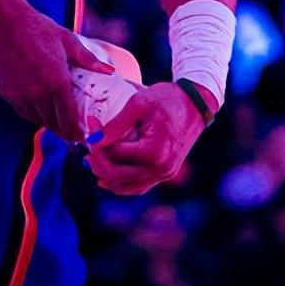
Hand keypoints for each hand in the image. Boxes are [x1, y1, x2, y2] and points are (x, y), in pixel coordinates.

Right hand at [0, 5, 114, 142]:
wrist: (4, 23)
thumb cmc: (38, 29)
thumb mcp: (68, 41)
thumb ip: (88, 60)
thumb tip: (110, 71)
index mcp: (57, 82)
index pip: (69, 118)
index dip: (76, 131)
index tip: (81, 136)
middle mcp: (39, 94)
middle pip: (53, 124)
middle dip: (63, 130)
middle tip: (71, 131)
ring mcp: (21, 95)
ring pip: (37, 120)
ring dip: (48, 122)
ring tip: (56, 120)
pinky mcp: (7, 94)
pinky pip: (23, 112)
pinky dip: (32, 114)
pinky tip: (39, 108)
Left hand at [86, 83, 206, 194]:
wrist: (196, 102)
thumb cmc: (168, 98)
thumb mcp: (139, 104)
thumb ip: (115, 125)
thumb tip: (93, 139)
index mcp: (154, 152)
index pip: (115, 154)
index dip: (98, 140)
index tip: (91, 121)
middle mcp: (160, 169)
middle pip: (118, 176)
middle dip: (98, 161)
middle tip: (87, 145)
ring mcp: (164, 174)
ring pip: (127, 187)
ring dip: (107, 176)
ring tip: (92, 161)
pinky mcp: (166, 173)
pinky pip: (139, 185)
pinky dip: (122, 182)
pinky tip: (108, 176)